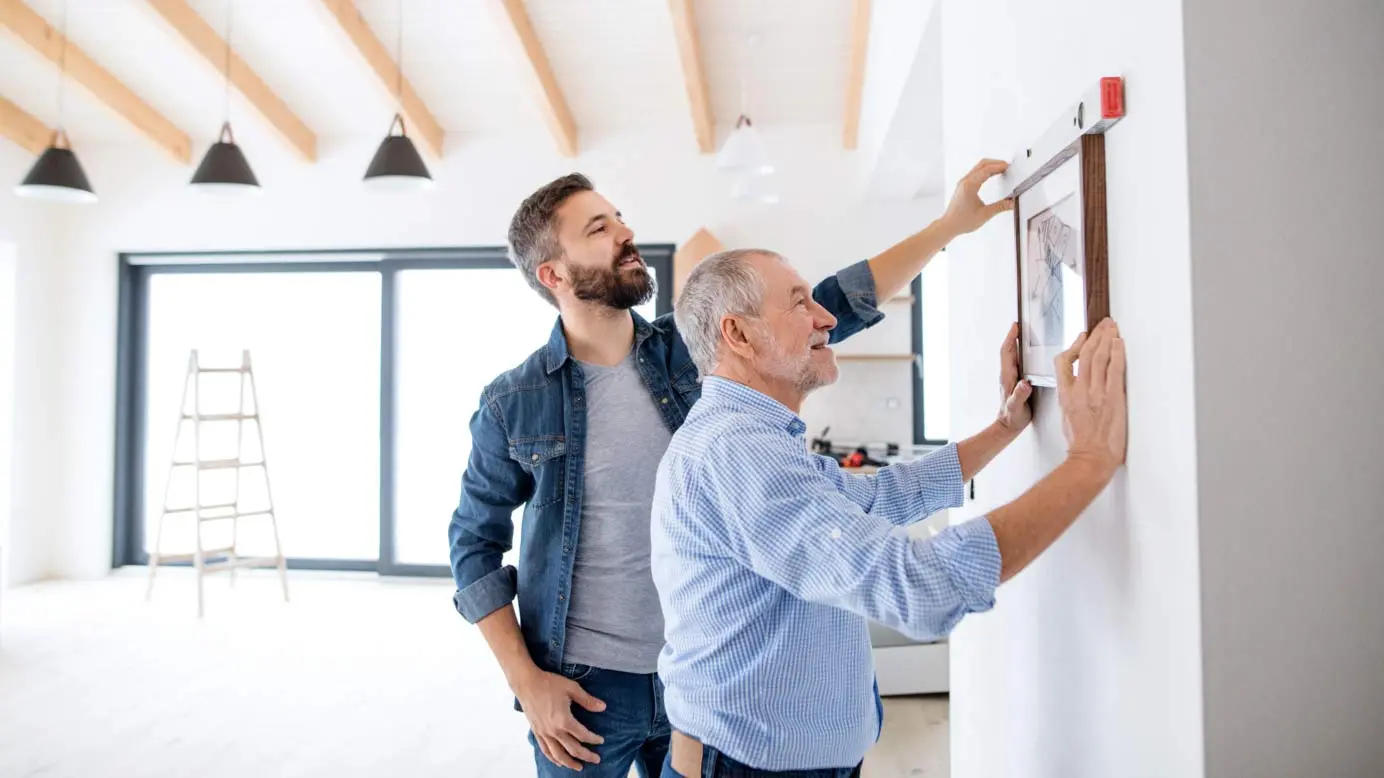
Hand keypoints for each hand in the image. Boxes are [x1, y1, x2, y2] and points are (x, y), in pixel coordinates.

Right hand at [514, 668, 605, 770]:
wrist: (527, 683)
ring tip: (579, 767)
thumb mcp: (571, 688)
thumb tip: (603, 707)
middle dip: (586, 756)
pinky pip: (545, 750)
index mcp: (564, 720)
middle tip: (596, 759)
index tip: (601, 740)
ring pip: (558, 754)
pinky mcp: (537, 732)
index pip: (583, 735)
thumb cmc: (549, 683)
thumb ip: (587, 700)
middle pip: (573, 749)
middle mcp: (554, 730)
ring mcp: (544, 733)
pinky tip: (559, 762)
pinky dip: (553, 758)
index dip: (593, 739)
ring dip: (570, 763)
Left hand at [940, 158, 1013, 236]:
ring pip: (978, 167)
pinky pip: (975, 172)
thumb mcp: (984, 214)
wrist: (949, 225)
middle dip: (995, 163)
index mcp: (969, 186)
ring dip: (990, 166)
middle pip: (982, 164)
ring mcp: (962, 183)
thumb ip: (1000, 207)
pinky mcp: (962, 186)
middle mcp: (965, 182)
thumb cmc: (961, 221)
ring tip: (1001, 169)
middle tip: (1006, 166)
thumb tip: (1011, 202)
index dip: (998, 166)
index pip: (986, 170)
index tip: (1008, 166)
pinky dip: (984, 170)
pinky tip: (990, 175)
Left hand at [997, 322, 1032, 432]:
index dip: (1010, 339)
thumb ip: (1020, 395)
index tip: (1015, 326)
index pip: (1007, 353)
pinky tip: (1029, 353)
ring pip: (1012, 356)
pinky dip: (1021, 354)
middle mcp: (1007, 375)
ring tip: (1024, 334)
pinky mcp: (1015, 381)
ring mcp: (1010, 378)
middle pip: (1009, 351)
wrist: (1008, 426)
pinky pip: (1017, 363)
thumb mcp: (1017, 407)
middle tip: (1020, 325)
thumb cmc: (1012, 418)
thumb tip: (1024, 383)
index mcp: (1008, 377)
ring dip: (1016, 344)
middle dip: (1013, 337)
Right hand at [1055, 319, 1126, 475]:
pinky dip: (1117, 353)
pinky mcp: (1113, 398)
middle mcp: (1079, 390)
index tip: (1082, 337)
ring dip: (1106, 339)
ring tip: (1112, 327)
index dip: (1073, 346)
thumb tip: (1077, 390)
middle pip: (1084, 354)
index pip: (1063, 362)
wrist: (1090, 457)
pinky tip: (1120, 344)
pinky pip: (1115, 369)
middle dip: (1095, 335)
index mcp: (1066, 395)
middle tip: (1103, 324)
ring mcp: (1096, 393)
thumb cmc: (1080, 443)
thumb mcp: (1066, 417)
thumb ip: (1071, 399)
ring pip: (1099, 357)